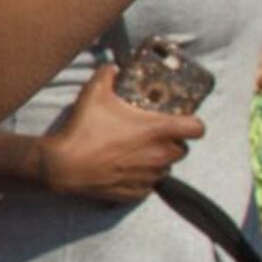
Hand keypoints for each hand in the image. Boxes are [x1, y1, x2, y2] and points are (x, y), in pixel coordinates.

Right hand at [35, 63, 198, 203]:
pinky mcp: (135, 192)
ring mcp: (148, 176)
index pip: (197, 129)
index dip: (192, 123)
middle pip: (182, 150)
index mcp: (158, 130)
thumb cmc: (83, 128)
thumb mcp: (94, 92)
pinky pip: (148, 186)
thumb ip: (107, 75)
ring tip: (139, 152)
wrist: (63, 165)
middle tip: (154, 134)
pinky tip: (127, 169)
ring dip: (158, 160)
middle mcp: (159, 155)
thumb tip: (112, 68)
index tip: (180, 120)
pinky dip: (142, 178)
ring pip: (166, 168)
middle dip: (172, 142)